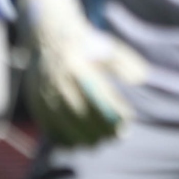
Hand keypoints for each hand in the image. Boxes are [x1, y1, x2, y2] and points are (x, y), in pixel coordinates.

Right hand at [17, 0, 148, 147]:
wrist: (49, 36)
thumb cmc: (85, 43)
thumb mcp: (107, 47)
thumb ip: (124, 63)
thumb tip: (141, 78)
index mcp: (78, 68)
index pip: (99, 98)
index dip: (113, 114)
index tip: (126, 121)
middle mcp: (59, 82)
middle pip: (82, 115)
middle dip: (100, 130)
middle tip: (116, 137)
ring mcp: (45, 93)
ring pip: (65, 124)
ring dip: (83, 138)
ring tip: (98, 142)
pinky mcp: (36, 101)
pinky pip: (48, 126)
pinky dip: (62, 138)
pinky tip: (76, 143)